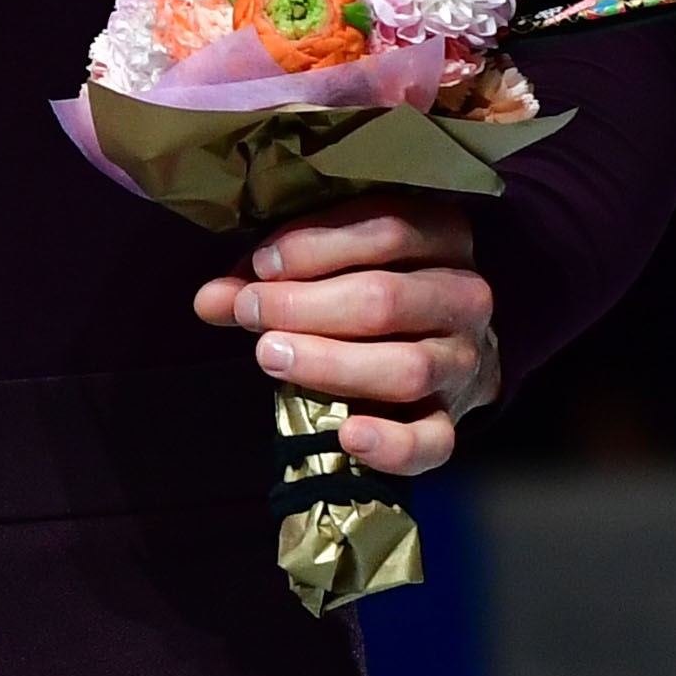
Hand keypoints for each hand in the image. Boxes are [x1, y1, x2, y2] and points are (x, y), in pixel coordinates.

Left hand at [191, 197, 502, 474]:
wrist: (442, 345)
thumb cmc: (372, 287)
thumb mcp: (331, 263)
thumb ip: (271, 277)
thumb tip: (210, 299)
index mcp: (443, 236)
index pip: (386, 232)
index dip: (314, 248)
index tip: (260, 265)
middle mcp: (465, 295)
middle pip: (386, 300)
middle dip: (305, 306)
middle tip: (250, 311)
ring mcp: (463, 360)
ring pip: (406, 367)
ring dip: (330, 364)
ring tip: (271, 356)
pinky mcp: (454, 419)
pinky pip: (434, 441)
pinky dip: (392, 444)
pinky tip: (348, 436)